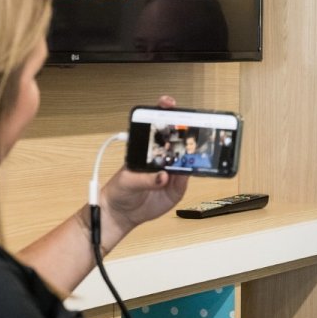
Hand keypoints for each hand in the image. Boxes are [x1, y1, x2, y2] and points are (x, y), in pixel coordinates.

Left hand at [100, 95, 188, 230]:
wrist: (121, 214)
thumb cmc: (119, 190)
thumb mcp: (127, 182)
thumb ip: (145, 179)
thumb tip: (163, 177)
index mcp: (146, 149)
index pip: (156, 126)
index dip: (164, 112)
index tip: (168, 103)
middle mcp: (161, 157)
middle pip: (177, 139)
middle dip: (187, 131)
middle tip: (194, 128)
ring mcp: (170, 171)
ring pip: (186, 158)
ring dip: (193, 153)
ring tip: (196, 150)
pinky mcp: (176, 187)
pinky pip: (188, 178)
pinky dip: (193, 172)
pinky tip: (194, 169)